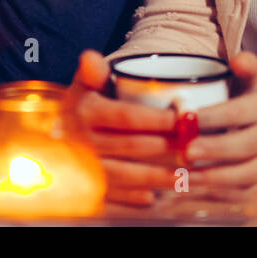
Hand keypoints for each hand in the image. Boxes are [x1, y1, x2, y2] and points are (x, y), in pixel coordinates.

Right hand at [69, 50, 181, 207]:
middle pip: (132, 147)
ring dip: (158, 177)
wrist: (63, 131)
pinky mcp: (86, 187)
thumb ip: (92, 70)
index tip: (182, 120)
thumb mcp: (86, 82)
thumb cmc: (86, 102)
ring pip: (126, 175)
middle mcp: (82, 140)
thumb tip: (91, 58)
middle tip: (193, 147)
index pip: (127, 116)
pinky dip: (135, 199)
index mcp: (84, 111)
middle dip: (166, 148)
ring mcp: (84, 167)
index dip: (157, 120)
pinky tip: (156, 197)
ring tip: (186, 175)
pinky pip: (114, 197)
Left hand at [183, 51, 256, 194]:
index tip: (185, 119)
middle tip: (186, 152)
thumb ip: (245, 66)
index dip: (212, 117)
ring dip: (215, 178)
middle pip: (245, 146)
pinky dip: (226, 195)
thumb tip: (238, 60)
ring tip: (187, 176)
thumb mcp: (254, 79)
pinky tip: (202, 190)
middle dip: (214, 150)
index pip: (239, 112)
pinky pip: (251, 193)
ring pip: (248, 174)